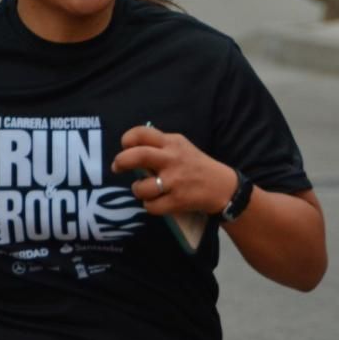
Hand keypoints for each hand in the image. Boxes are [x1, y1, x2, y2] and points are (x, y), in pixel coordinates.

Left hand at [111, 125, 237, 215]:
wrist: (221, 186)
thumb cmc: (195, 165)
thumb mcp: (180, 146)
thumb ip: (159, 145)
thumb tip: (130, 150)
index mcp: (172, 143)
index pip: (143, 133)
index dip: (128, 139)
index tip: (125, 146)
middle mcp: (172, 159)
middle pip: (137, 156)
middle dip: (121, 161)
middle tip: (117, 167)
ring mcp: (174, 181)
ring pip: (141, 187)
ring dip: (137, 189)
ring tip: (144, 189)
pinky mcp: (177, 201)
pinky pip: (151, 206)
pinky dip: (150, 205)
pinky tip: (157, 201)